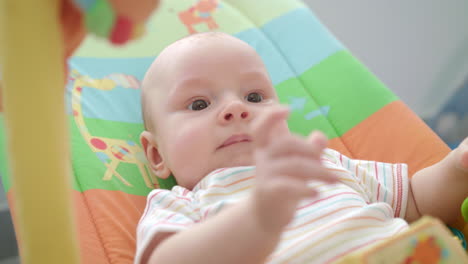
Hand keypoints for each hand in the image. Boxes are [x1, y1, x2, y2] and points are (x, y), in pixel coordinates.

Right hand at [250, 106, 337, 232]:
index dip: (271, 116)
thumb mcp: (298, 164)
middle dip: (311, 150)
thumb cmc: (284, 183)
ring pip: (294, 165)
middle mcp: (262, 158)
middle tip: (327, 163)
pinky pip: (288, 186)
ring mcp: (264, 174)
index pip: (261, 128)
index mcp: (267, 148)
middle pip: (287, 143)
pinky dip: (305, 189)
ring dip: (319, 172)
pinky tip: (316, 194)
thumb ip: (310, 149)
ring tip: (335, 180)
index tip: (288, 109)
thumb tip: (320, 136)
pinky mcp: (268, 191)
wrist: (266, 215)